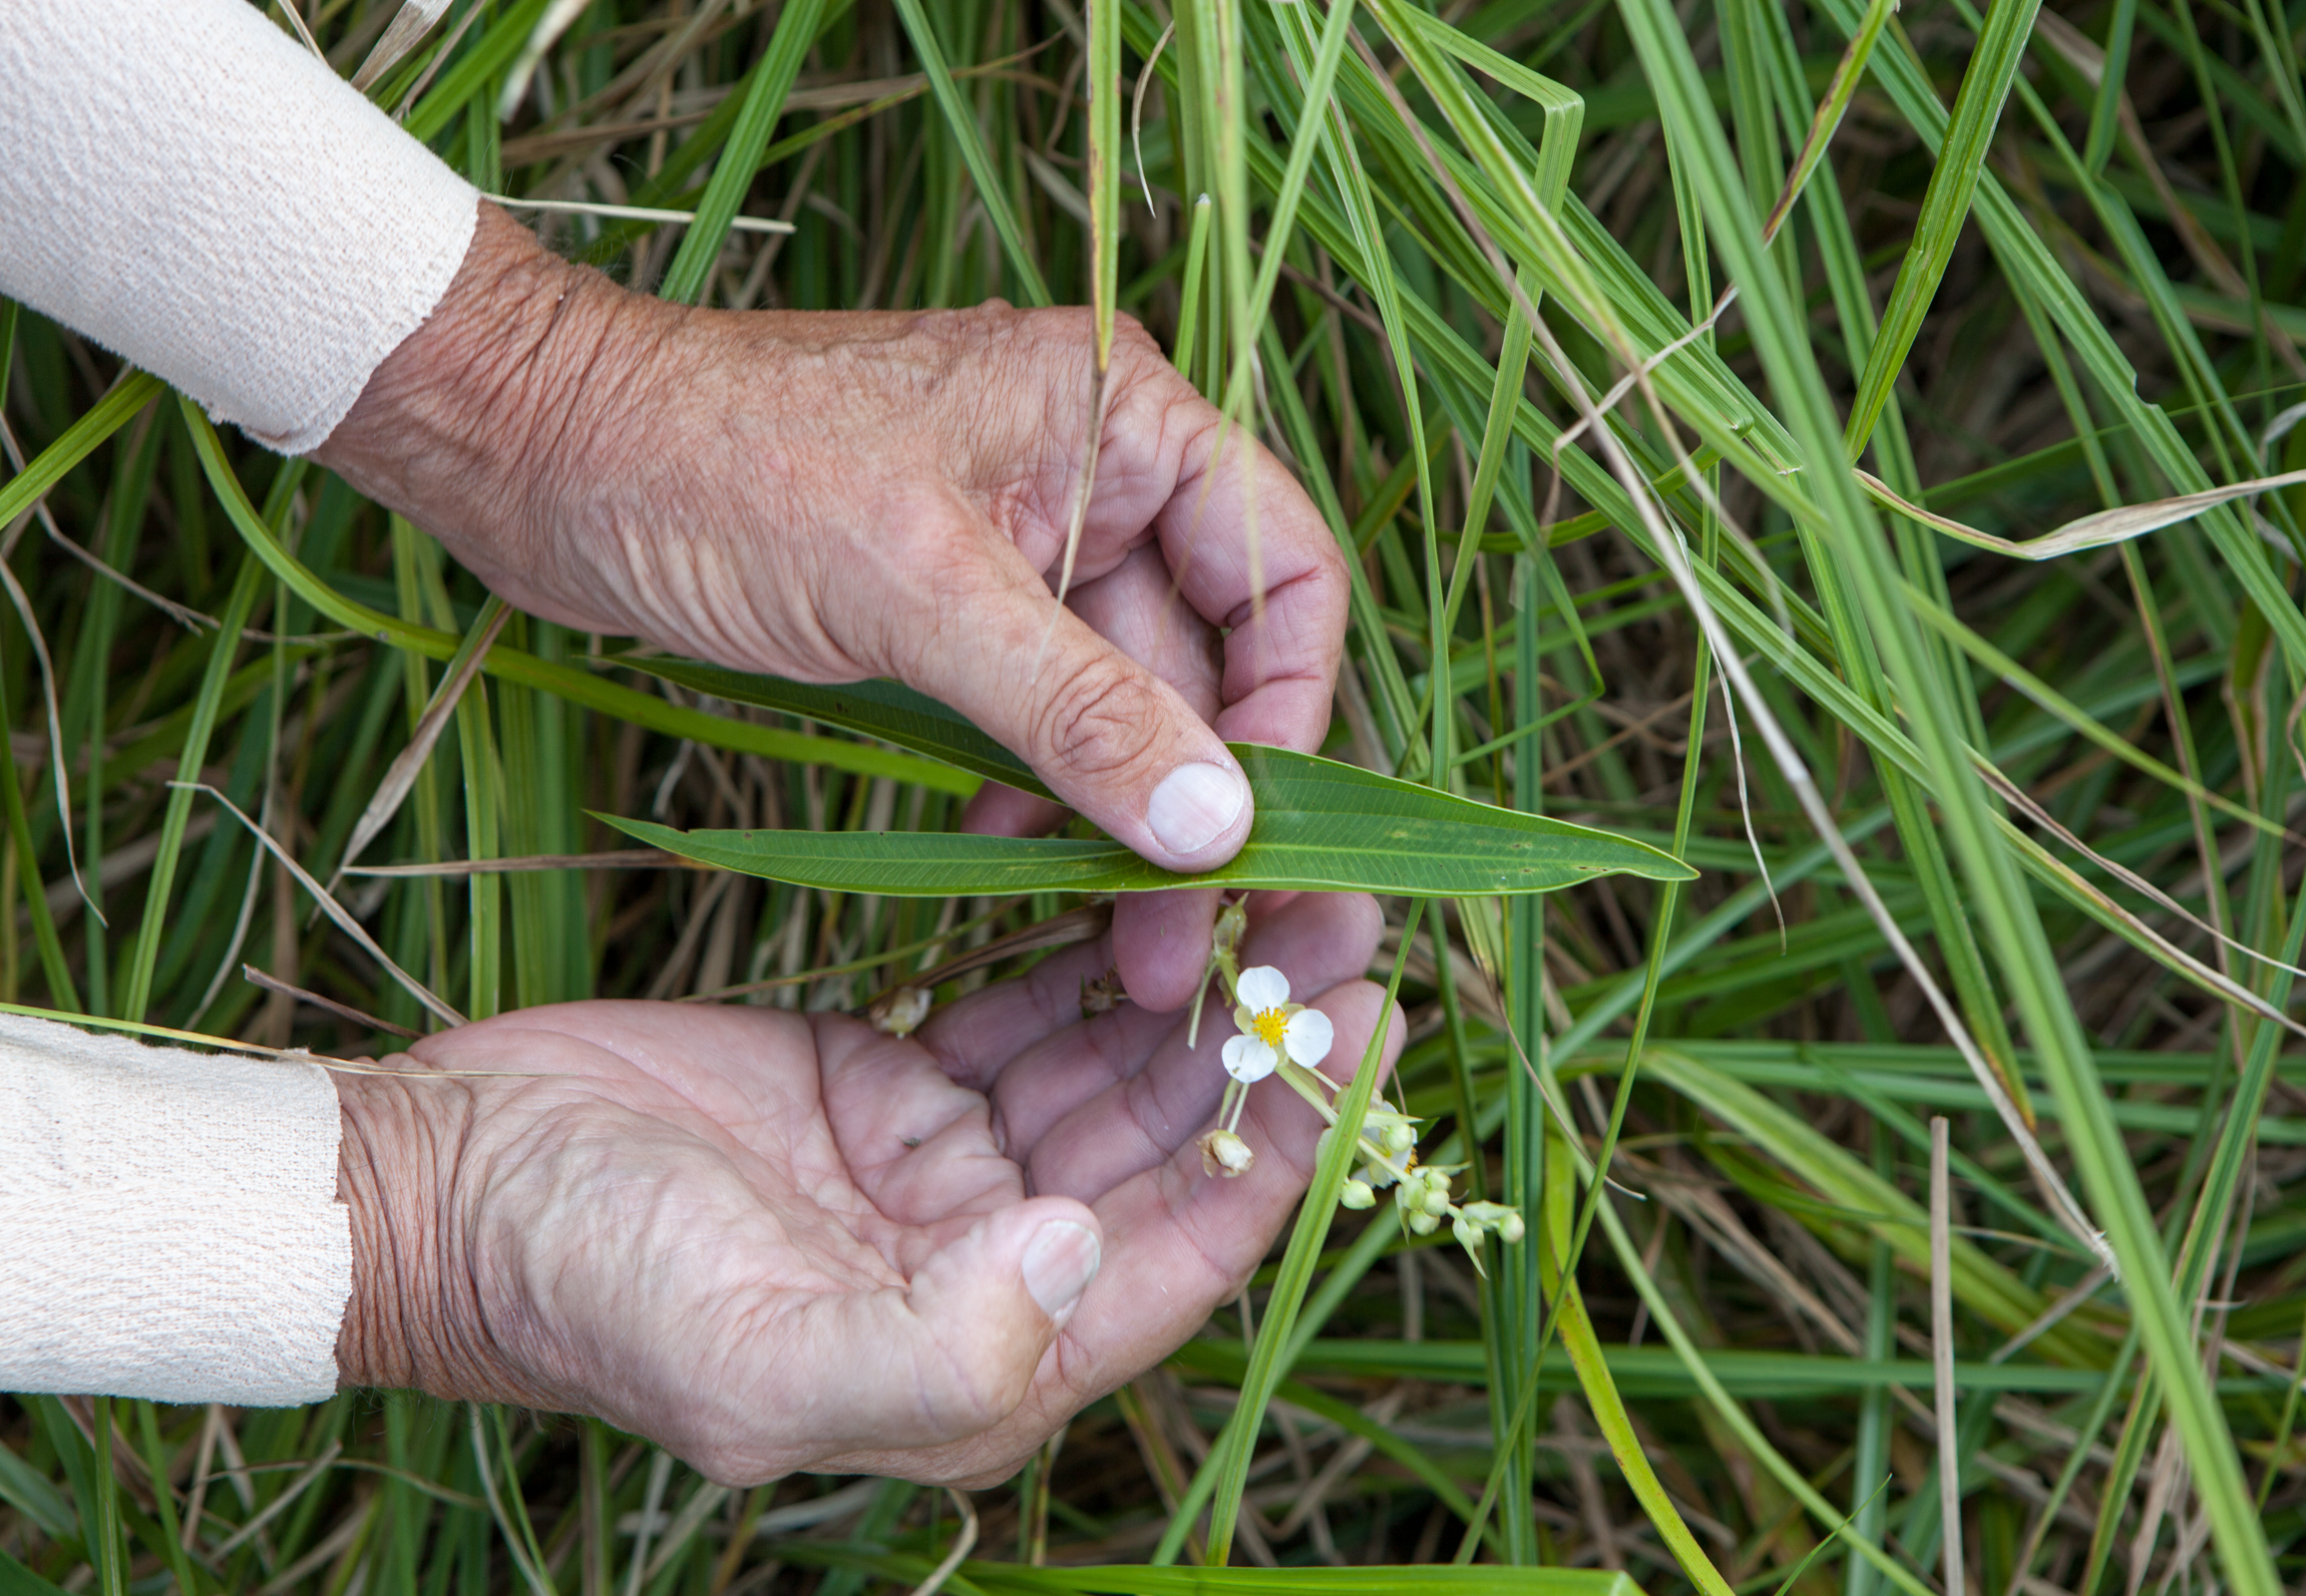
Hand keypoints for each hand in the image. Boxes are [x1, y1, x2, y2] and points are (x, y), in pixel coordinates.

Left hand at [313, 205, 1348, 1007]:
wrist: (540, 451)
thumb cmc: (716, 469)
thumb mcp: (914, 592)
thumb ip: (1076, 709)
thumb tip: (1217, 827)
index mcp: (1122, 415)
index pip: (1283, 568)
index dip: (1290, 707)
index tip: (1255, 836)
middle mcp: (1096, 470)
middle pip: (1207, 656)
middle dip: (1193, 799)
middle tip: (1179, 947)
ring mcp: (1024, 538)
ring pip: (1119, 697)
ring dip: (1114, 813)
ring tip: (1106, 941)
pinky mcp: (952, 598)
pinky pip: (1035, 710)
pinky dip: (1034, 787)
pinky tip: (1008, 864)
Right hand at [333, 893, 1393, 1485]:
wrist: (446, 1188)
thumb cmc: (584, 1289)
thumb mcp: (759, 1355)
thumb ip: (943, 1336)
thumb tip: (1088, 1248)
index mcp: (998, 1354)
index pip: (1195, 1242)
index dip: (1294, 1133)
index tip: (1374, 1014)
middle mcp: (996, 1265)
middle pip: (1172, 1137)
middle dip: (1261, 1024)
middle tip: (1347, 899)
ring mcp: (945, 1168)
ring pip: (1109, 1062)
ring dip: (1190, 975)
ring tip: (1278, 868)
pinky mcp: (892, 1084)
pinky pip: (1022, 1008)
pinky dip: (1083, 947)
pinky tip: (1143, 874)